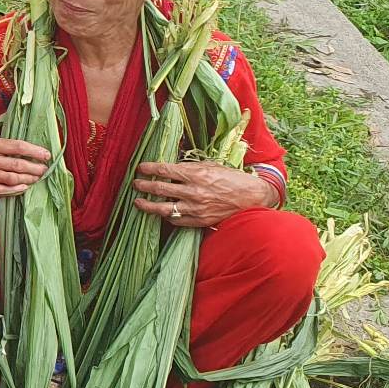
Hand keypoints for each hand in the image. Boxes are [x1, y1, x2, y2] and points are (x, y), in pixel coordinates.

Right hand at [0, 137, 52, 196]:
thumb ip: (2, 143)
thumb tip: (26, 144)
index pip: (16, 146)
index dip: (34, 150)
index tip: (46, 154)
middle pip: (17, 164)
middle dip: (35, 167)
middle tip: (45, 168)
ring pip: (12, 178)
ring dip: (28, 178)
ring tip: (38, 177)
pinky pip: (3, 190)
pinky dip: (16, 189)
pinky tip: (25, 186)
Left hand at [131, 161, 275, 228]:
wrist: (253, 197)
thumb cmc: (232, 178)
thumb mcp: (211, 166)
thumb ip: (190, 167)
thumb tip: (170, 166)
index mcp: (196, 174)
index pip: (164, 170)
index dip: (149, 168)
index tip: (140, 168)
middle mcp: (194, 191)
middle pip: (159, 188)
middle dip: (143, 185)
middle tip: (135, 184)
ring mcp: (196, 208)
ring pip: (164, 208)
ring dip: (148, 205)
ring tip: (138, 202)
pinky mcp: (200, 221)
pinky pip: (177, 220)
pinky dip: (167, 216)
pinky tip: (162, 212)